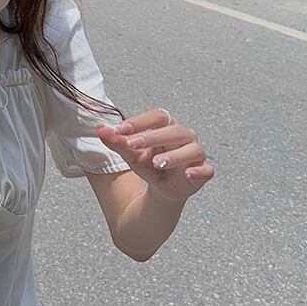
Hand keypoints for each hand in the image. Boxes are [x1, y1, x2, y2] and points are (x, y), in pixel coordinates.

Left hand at [96, 108, 214, 201]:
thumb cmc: (151, 166)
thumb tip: (100, 129)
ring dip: (174, 155)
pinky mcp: (203, 172)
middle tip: (133, 144)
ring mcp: (196, 154)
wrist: (164, 189)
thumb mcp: (132, 155)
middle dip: (153, 137)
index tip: (121, 129)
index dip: (141, 121)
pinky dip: (199, 171)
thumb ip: (118, 142)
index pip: (158, 116)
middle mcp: (185, 137)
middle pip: (174, 131)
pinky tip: (189, 173)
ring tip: (157, 162)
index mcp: (168, 127)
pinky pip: (206, 170)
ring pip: (191, 149)